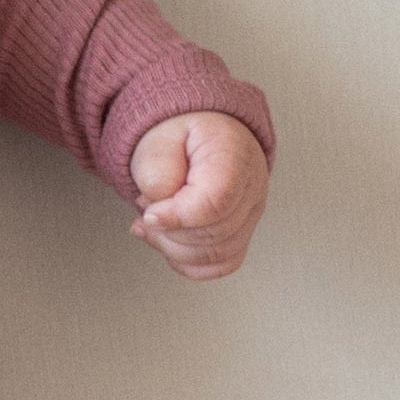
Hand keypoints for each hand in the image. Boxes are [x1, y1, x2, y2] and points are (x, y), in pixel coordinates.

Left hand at [128, 112, 268, 280]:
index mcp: (233, 156)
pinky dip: (187, 261)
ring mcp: (251, 213)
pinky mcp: (242, 232)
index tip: (149, 212)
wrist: (199, 134)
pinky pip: (220, 265)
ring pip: (214, 255)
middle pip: (212, 234)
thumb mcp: (157, 139)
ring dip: (171, 246)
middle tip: (148, 207)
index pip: (214, 203)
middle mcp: (252, 187)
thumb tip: (158, 209)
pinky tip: (168, 239)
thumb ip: (155, 170)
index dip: (175, 217)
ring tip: (155, 220)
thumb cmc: (180, 136)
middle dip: (167, 230)